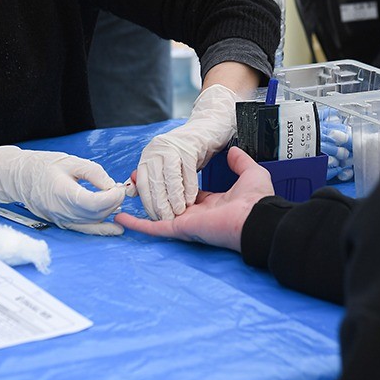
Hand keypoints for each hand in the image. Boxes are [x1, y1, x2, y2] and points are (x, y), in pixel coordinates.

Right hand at [0, 145, 125, 235]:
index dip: (112, 197)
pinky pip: (85, 229)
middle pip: (96, 213)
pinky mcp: (62, 223)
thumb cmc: (43, 166)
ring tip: (115, 198)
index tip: (118, 187)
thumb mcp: (71, 161)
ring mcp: (61, 219)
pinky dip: (101, 229)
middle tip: (119, 189)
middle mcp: (62, 210)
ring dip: (108, 212)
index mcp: (63, 192)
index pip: (95, 202)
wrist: (19, 177)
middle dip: (113, 202)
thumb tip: (112, 186)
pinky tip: (115, 228)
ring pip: (93, 221)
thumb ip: (94, 172)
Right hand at [117, 147, 273, 251]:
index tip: (159, 174)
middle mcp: (196, 214)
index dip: (172, 183)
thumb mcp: (250, 173)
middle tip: (134, 181)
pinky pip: (154, 228)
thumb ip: (240, 162)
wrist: (258, 217)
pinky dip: (137, 224)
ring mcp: (187, 222)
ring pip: (157, 214)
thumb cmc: (257, 200)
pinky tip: (121, 219)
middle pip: (167, 203)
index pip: (185, 193)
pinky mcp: (180, 228)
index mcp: (211, 203)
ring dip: (140, 203)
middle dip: (151, 192)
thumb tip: (233, 151)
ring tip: (123, 194)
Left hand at [133, 84, 237, 219]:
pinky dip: (189, 188)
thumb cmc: (185, 152)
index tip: (153, 217)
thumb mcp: (164, 165)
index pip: (142, 182)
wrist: (206, 130)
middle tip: (166, 219)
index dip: (147, 202)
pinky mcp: (188, 147)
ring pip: (170, 178)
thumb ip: (150, 178)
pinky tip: (191, 200)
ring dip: (174, 198)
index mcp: (148, 155)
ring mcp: (172, 147)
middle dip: (160, 204)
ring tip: (179, 212)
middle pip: (155, 182)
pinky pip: (187, 172)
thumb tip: (132, 193)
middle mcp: (156, 149)